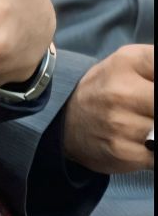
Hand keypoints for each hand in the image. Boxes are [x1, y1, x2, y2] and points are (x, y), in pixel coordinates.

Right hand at [63, 44, 154, 174]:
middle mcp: (122, 91)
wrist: (67, 120)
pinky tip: (148, 143)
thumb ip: (157, 63)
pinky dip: (155, 149)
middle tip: (152, 111)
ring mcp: (121, 123)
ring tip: (150, 126)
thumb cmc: (109, 88)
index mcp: (128, 63)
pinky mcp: (124, 152)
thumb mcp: (130, 62)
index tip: (154, 96)